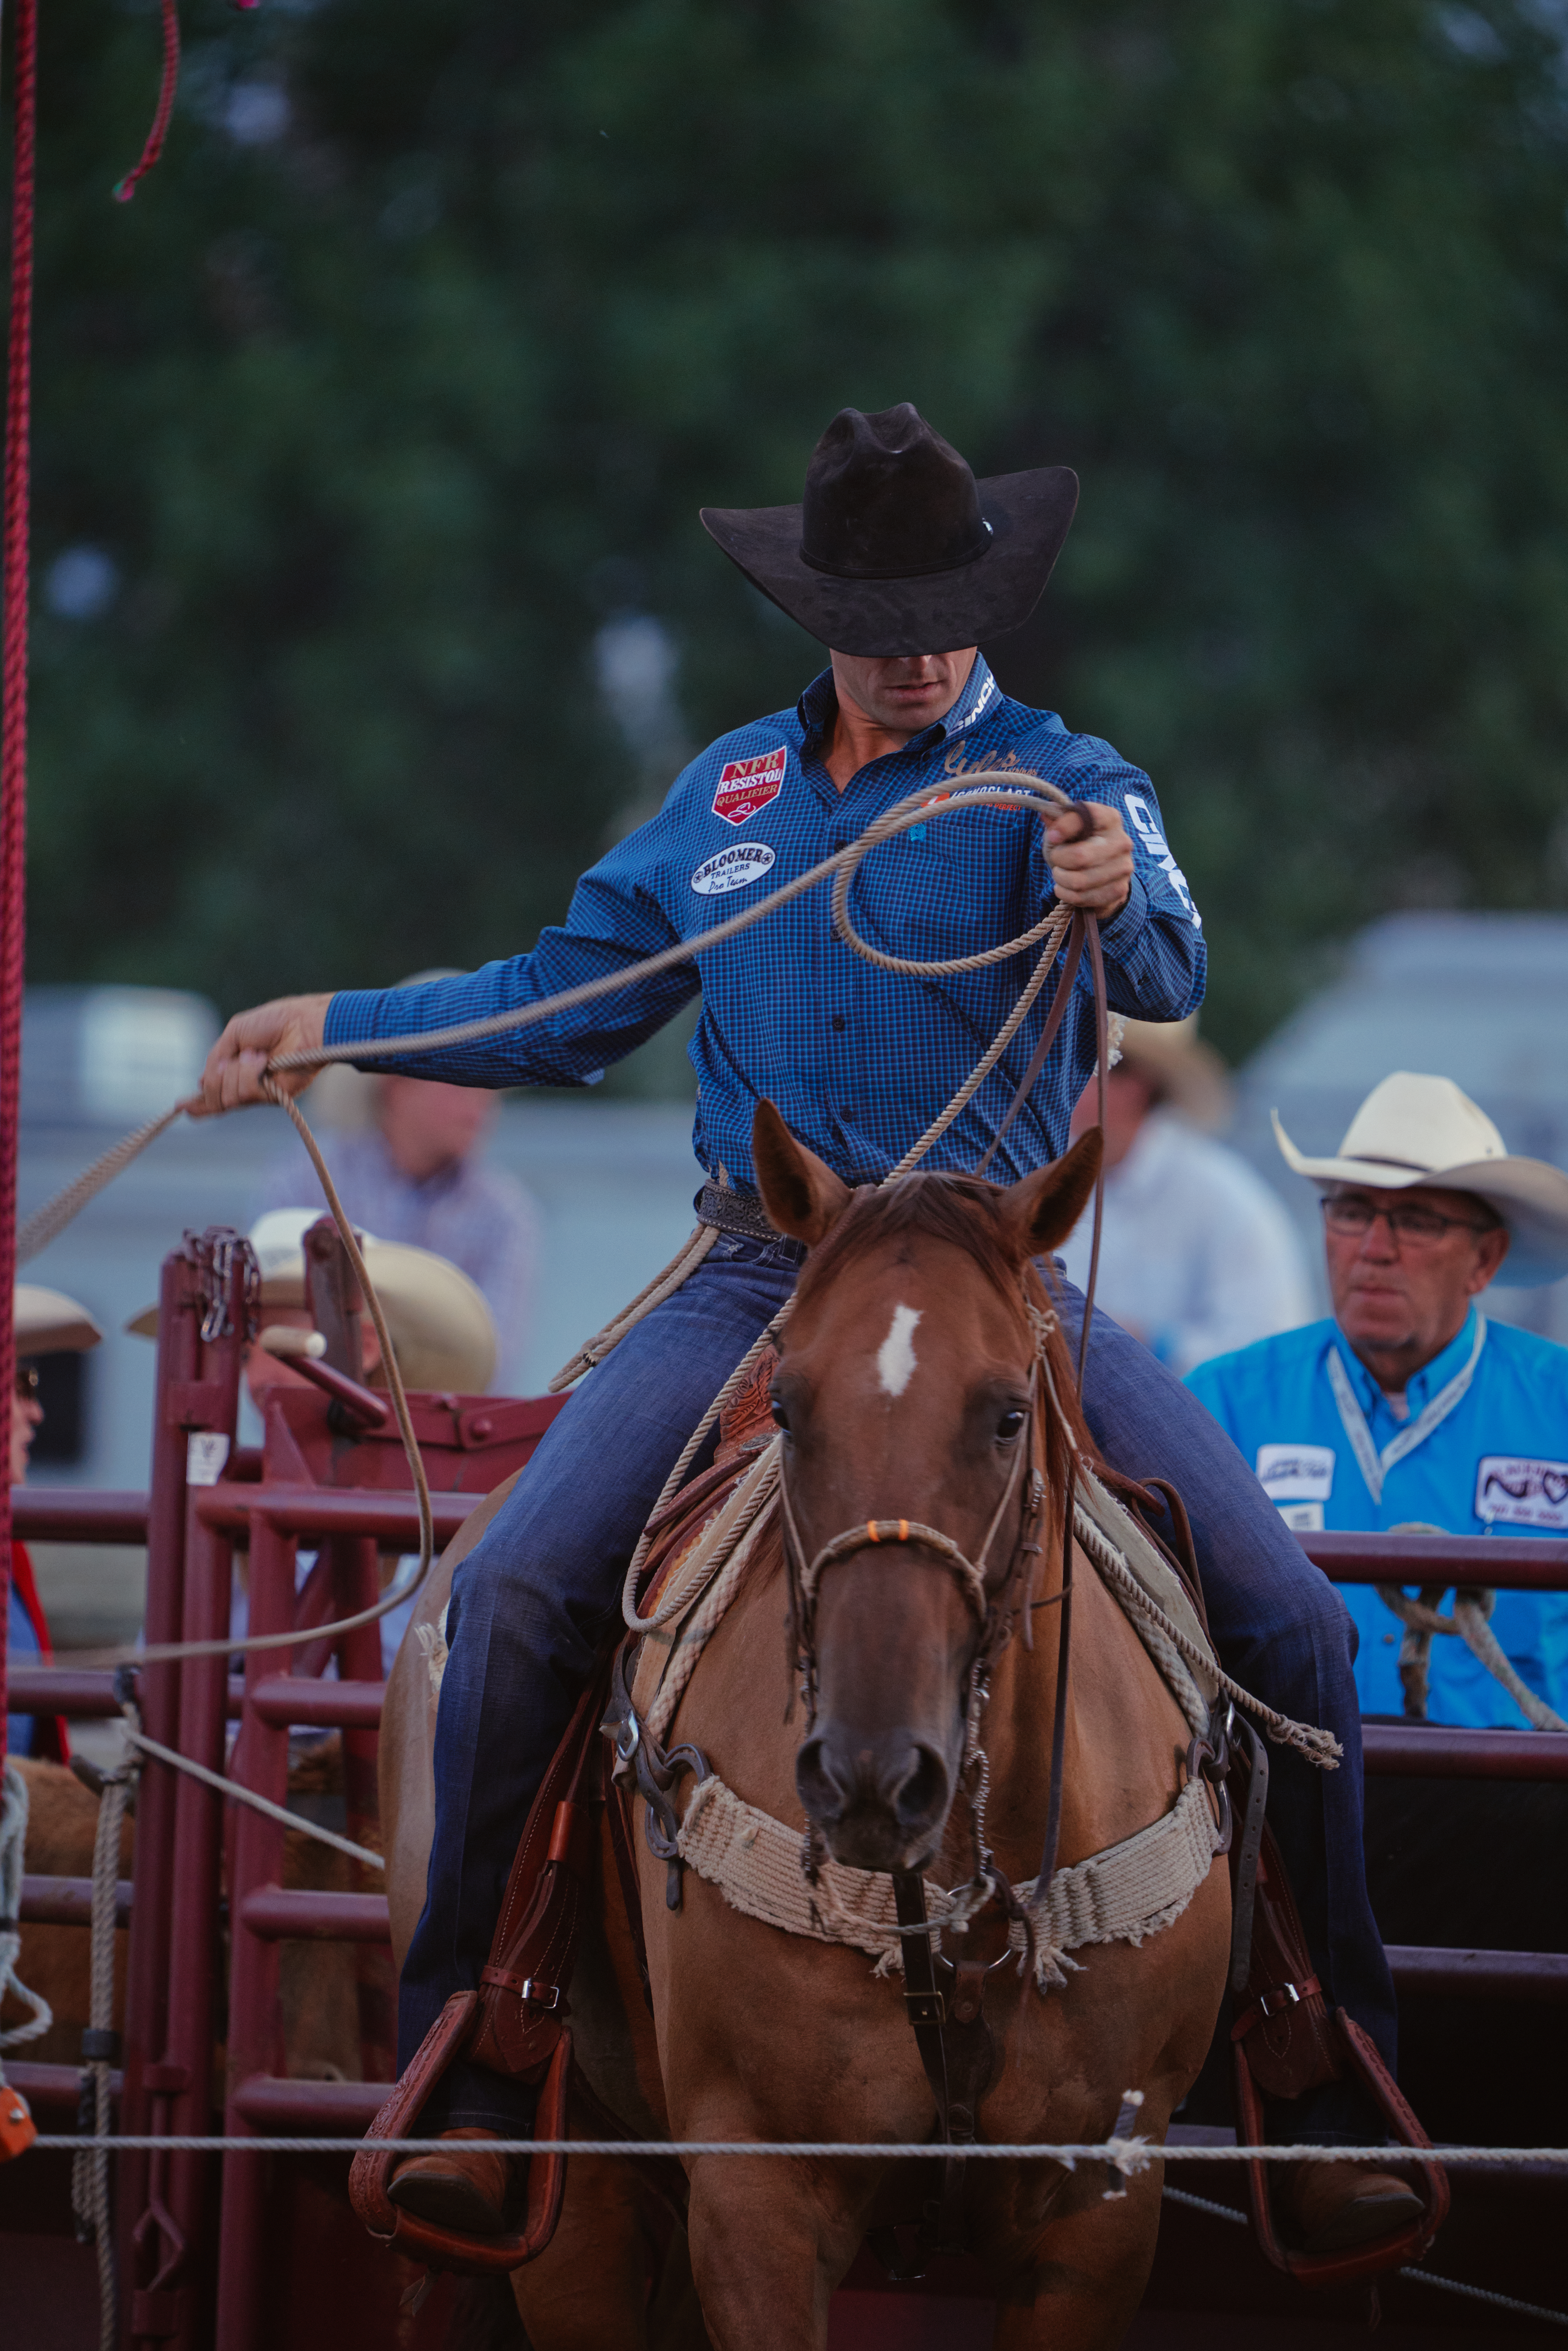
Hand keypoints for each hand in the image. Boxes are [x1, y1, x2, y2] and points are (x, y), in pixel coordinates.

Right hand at [198, 992, 331, 1113]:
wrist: (302, 1023)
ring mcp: (260, 1093)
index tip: (181, 1106)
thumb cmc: (274, 1022)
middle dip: (216, 1079)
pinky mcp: (274, 1097)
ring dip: (236, 1072)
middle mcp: (246, 1085)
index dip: (198, 1103)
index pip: (214, 1094)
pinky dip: (248, 1073)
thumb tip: (202, 1083)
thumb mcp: (234, 1033)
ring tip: (258, 1055)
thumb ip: (216, 1058)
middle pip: (215, 1098)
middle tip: (233, 1060)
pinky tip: (263, 1060)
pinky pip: (245, 1093)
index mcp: (236, 1070)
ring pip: (228, 1097)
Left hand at [1044, 801, 1132, 918]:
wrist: (1104, 872)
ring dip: (1060, 879)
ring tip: (1060, 874)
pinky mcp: (1118, 890)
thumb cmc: (1081, 845)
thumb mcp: (1068, 829)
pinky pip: (1081, 897)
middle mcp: (1122, 842)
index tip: (1052, 836)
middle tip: (1057, 859)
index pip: (1087, 815)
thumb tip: (1045, 814)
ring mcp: (1123, 868)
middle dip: (1059, 860)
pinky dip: (1066, 894)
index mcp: (1110, 818)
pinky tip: (1066, 888)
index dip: (1064, 826)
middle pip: (1079, 856)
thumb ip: (1057, 819)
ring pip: (1078, 881)